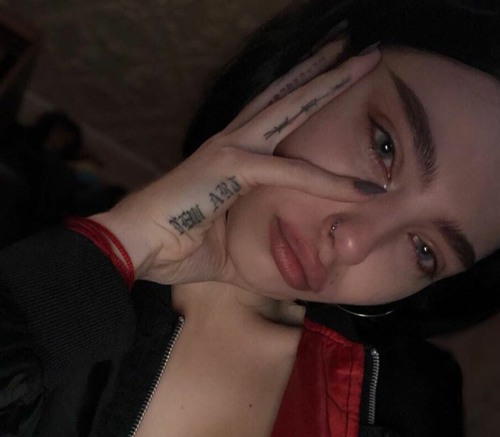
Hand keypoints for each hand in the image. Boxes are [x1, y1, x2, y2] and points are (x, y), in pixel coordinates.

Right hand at [93, 41, 380, 284]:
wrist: (133, 246)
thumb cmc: (174, 244)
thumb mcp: (228, 242)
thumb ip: (255, 239)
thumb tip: (283, 259)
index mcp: (231, 156)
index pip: (274, 117)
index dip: (303, 98)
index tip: (331, 85)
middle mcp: (233, 142)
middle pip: (286, 96)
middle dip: (324, 71)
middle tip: (362, 50)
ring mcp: (230, 150)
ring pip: (290, 108)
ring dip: (328, 84)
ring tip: (364, 59)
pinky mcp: (229, 168)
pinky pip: (288, 172)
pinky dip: (326, 181)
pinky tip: (364, 189)